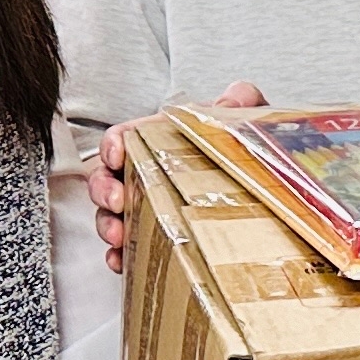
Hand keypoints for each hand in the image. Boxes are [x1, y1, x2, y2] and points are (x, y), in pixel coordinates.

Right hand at [94, 85, 263, 271]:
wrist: (256, 177)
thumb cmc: (237, 146)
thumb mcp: (241, 117)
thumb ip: (239, 101)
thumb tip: (237, 98)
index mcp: (159, 141)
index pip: (122, 137)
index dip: (112, 145)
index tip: (115, 155)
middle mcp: (146, 171)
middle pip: (107, 177)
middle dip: (103, 189)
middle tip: (117, 201)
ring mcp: (147, 203)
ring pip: (111, 213)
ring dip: (108, 225)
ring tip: (118, 237)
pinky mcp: (153, 233)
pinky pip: (128, 246)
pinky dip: (120, 255)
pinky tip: (122, 261)